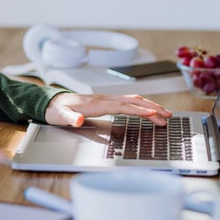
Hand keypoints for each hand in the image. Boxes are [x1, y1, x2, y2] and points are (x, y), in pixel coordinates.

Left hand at [44, 92, 172, 126]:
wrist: (51, 103)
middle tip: (168, 116)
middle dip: (152, 108)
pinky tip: (147, 110)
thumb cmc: (57, 111)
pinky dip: (141, 105)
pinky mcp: (106, 102)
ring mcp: (106, 99)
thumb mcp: (61, 117)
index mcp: (97, 104)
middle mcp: (104, 99)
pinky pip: (128, 102)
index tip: (154, 114)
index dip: (139, 110)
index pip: (123, 106)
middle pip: (133, 101)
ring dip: (150, 106)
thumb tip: (79, 119)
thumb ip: (70, 118)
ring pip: (133, 100)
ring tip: (165, 114)